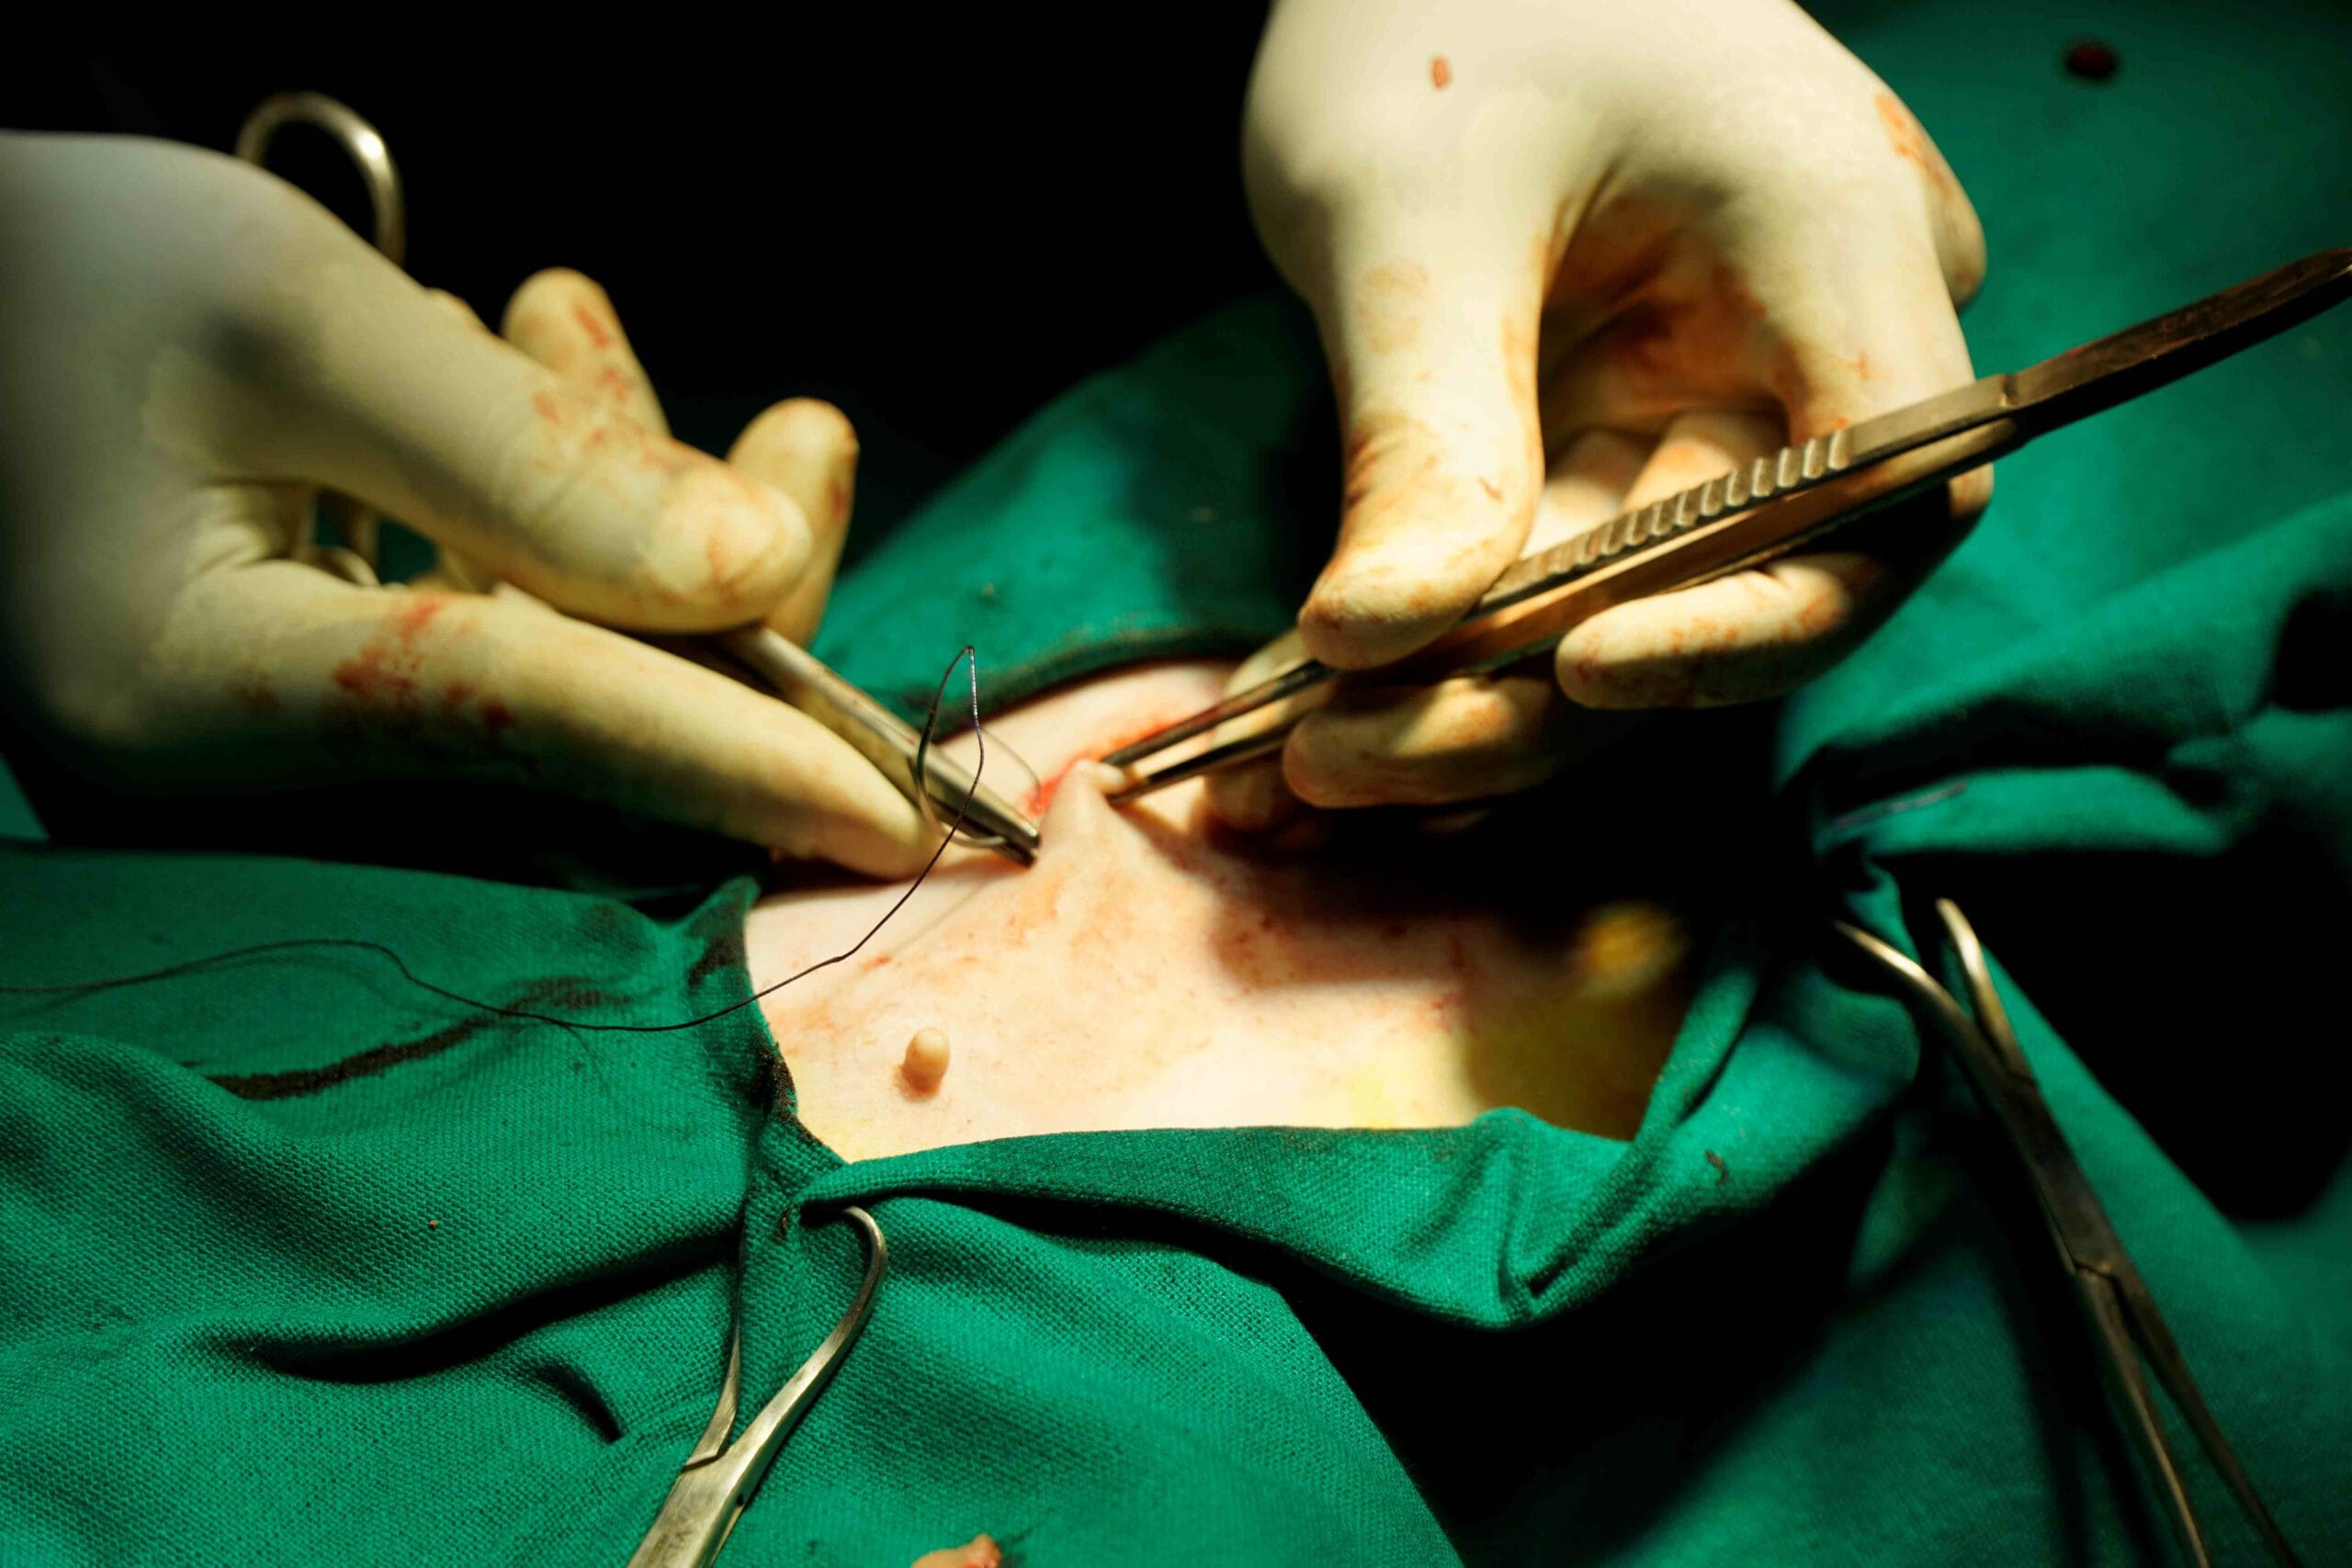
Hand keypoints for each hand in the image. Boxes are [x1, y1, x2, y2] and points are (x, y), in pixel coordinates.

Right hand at [0, 134, 935, 875]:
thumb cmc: (58, 271)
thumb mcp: (297, 324)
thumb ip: (537, 464)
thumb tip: (760, 573)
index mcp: (191, 697)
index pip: (533, 735)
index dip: (732, 757)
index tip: (908, 820)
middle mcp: (228, 767)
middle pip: (572, 717)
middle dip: (714, 575)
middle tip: (807, 437)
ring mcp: (259, 743)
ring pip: (545, 663)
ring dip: (619, 500)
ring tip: (564, 309)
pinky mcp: (291, 693)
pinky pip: (483, 631)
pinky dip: (543, 514)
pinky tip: (520, 359)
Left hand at [1213, 0, 1990, 824]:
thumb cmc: (1433, 3)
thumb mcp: (1408, 211)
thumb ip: (1423, 431)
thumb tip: (1379, 650)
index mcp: (1832, 231)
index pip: (1880, 494)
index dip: (1751, 622)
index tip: (1576, 679)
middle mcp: (1806, 334)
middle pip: (1722, 588)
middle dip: (1529, 700)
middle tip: (1336, 766)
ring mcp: (1712, 387)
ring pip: (1617, 600)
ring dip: (1456, 696)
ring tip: (1283, 762)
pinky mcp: (1616, 426)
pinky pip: (1545, 565)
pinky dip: (1431, 636)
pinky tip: (1301, 703)